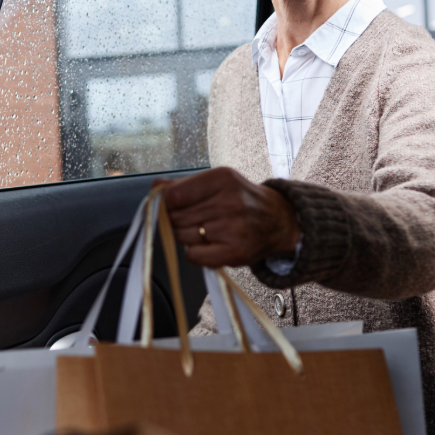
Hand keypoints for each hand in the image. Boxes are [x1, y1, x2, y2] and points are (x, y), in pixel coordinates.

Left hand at [153, 167, 300, 268]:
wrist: (279, 220)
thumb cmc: (241, 199)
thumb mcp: (218, 182)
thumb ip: (184, 185)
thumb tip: (156, 187)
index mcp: (223, 179)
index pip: (174, 195)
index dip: (166, 203)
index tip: (171, 205)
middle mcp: (229, 202)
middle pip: (176, 217)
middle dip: (177, 220)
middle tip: (193, 218)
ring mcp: (233, 228)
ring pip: (182, 236)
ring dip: (187, 235)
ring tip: (205, 230)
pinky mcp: (235, 252)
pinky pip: (193, 256)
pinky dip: (195, 252)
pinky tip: (208, 244)